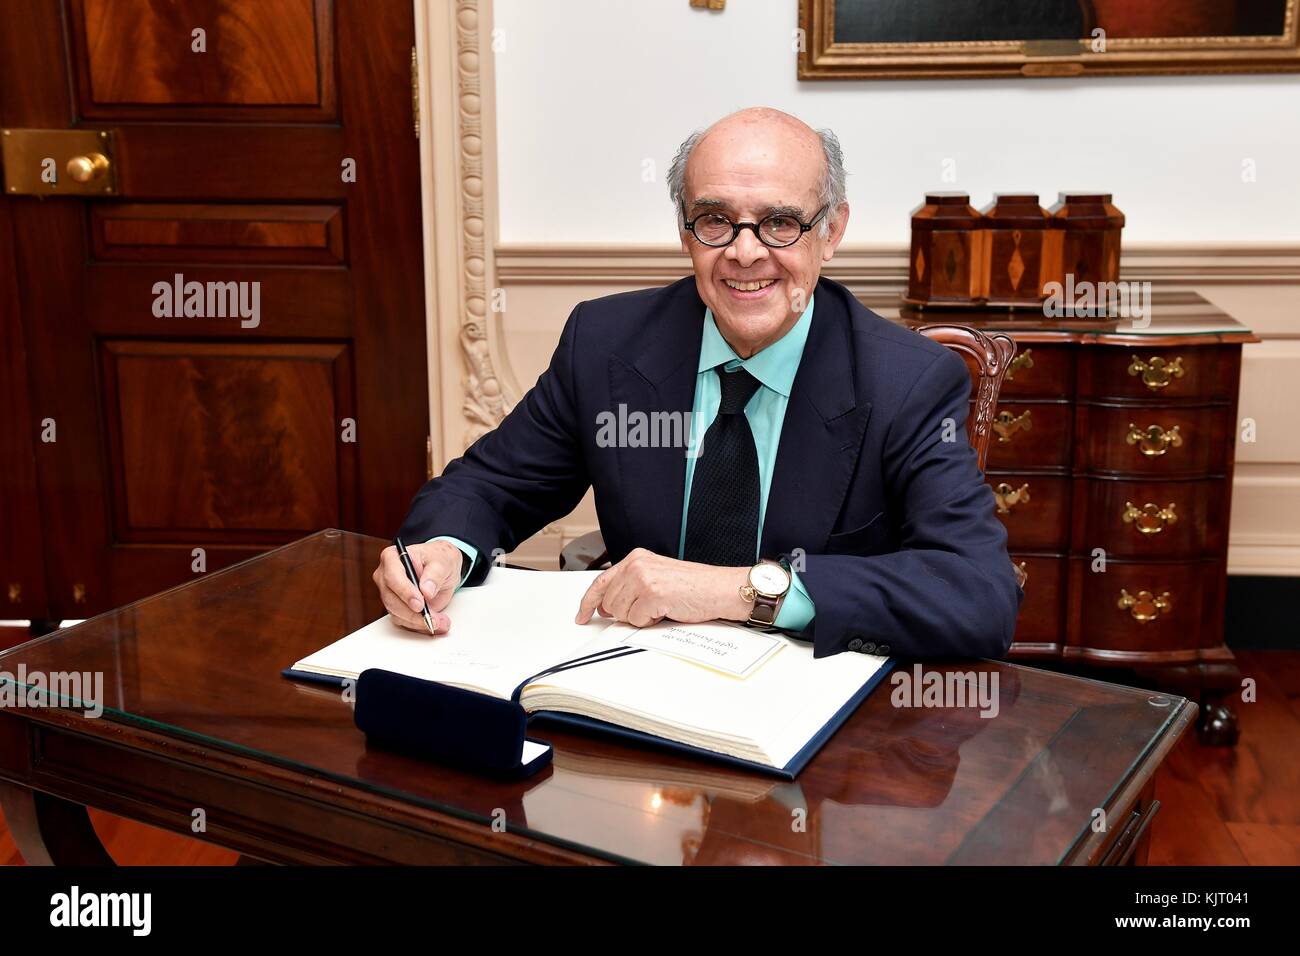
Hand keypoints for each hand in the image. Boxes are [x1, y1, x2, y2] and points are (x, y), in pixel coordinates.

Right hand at [372, 540, 462, 633]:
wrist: (443, 569)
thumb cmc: (439, 559)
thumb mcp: (443, 562)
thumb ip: (435, 575)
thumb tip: (426, 591)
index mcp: (393, 557)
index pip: (392, 576)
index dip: (405, 592)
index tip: (419, 604)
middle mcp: (386, 576)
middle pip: (391, 599)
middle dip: (413, 613)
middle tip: (432, 618)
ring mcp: (390, 593)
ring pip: (396, 613)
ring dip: (418, 622)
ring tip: (439, 621)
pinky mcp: (396, 607)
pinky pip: (403, 621)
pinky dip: (419, 625)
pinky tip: (434, 622)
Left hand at [575, 548, 751, 627]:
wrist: (721, 589)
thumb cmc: (695, 586)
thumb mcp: (657, 577)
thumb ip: (631, 586)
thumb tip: (608, 607)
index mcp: (636, 558)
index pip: (601, 581)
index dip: (588, 602)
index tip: (582, 615)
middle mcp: (636, 565)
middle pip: (608, 602)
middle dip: (623, 613)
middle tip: (648, 610)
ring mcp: (643, 579)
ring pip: (619, 613)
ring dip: (638, 618)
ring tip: (660, 608)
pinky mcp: (652, 594)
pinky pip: (636, 620)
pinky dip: (650, 622)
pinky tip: (665, 611)